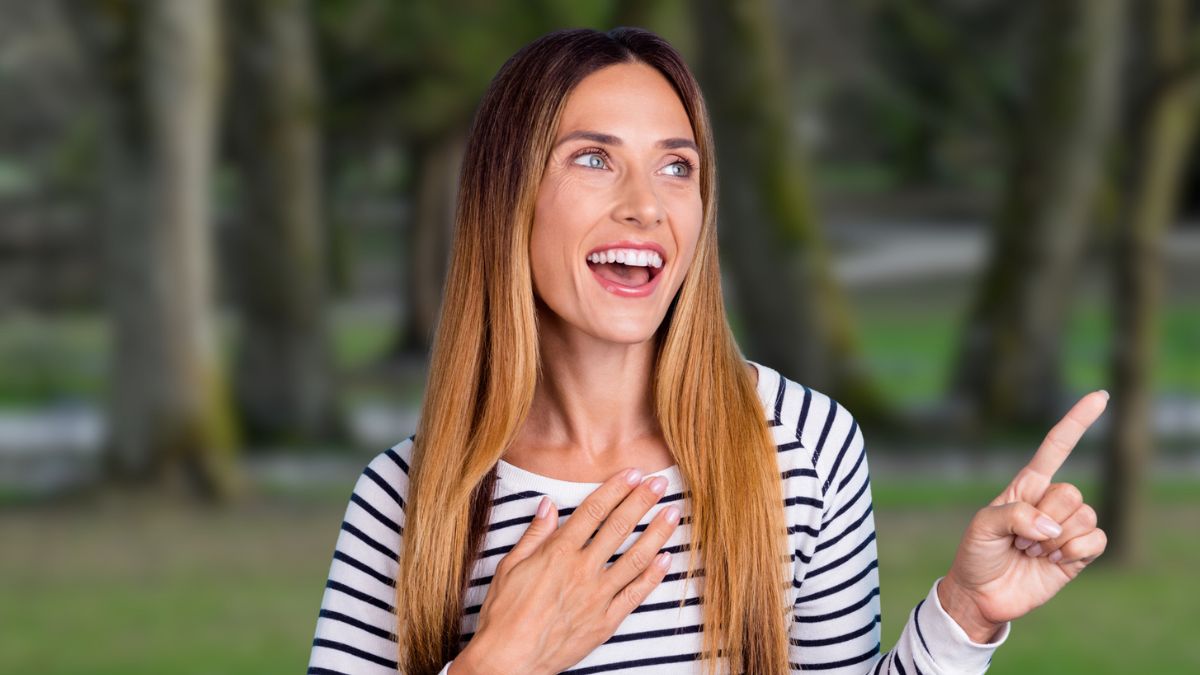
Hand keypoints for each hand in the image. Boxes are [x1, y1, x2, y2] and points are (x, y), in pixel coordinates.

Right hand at [452, 468, 681, 674]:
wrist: (510, 659)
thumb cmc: (504, 613)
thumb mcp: (510, 566)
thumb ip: (534, 534)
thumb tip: (549, 504)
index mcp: (558, 553)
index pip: (594, 511)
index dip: (616, 489)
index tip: (633, 473)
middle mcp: (582, 570)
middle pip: (619, 527)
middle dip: (642, 501)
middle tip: (660, 483)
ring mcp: (597, 596)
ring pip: (635, 558)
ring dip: (657, 533)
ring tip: (673, 514)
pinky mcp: (605, 621)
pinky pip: (635, 594)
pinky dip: (653, 575)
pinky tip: (667, 559)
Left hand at [939, 390, 1109, 641]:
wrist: (981, 594)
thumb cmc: (976, 553)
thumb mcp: (982, 526)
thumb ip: (1014, 515)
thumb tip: (1053, 525)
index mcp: (1026, 486)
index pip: (1056, 447)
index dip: (1077, 422)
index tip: (1100, 397)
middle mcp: (1050, 502)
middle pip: (1070, 492)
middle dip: (1044, 518)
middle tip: (1019, 540)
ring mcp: (1066, 527)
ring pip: (1085, 516)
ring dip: (1055, 540)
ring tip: (1031, 552)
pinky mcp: (1078, 553)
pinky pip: (1097, 540)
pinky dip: (1075, 551)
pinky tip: (1054, 561)